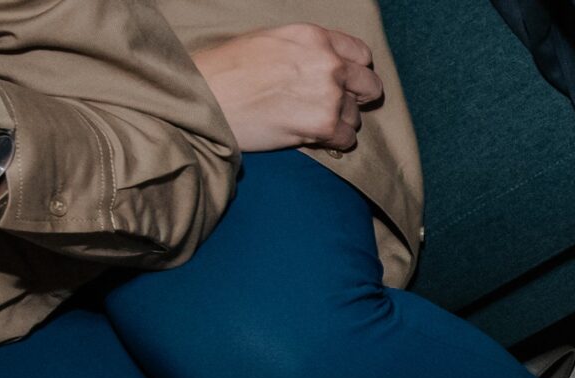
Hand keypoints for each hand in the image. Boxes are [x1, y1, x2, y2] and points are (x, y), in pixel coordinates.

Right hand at [191, 25, 381, 153]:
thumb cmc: (227, 71)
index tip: (344, 82)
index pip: (361, 55)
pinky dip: (332, 142)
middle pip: (370, 86)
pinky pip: (347, 140)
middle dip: (355, 98)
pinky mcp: (323, 125)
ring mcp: (329, 94)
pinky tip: (308, 136)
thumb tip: (329, 65)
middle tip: (332, 107)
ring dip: (338, 123)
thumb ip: (306, 51)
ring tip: (306, 121)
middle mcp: (328, 62)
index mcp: (314, 37)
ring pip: (356, 117)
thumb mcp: (270, 41)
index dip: (354, 71)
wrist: (204, 98)